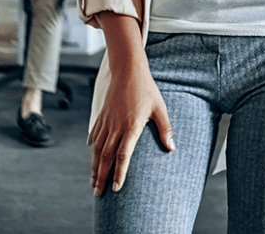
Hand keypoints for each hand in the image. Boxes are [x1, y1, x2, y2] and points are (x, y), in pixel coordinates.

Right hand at [89, 64, 174, 196]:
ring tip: (93, 182)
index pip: (123, 156)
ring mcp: (106, 121)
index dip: (119, 173)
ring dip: (94, 167)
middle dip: (101, 177)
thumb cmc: (146, 89)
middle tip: (98, 194)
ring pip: (97, 149)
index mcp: (131, 127)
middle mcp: (116, 127)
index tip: (116, 188)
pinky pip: (94, 136)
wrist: (128, 70)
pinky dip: (92, 149)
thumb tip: (172, 148)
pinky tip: (92, 156)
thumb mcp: (159, 108)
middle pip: (105, 157)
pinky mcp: (101, 115)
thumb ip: (165, 128)